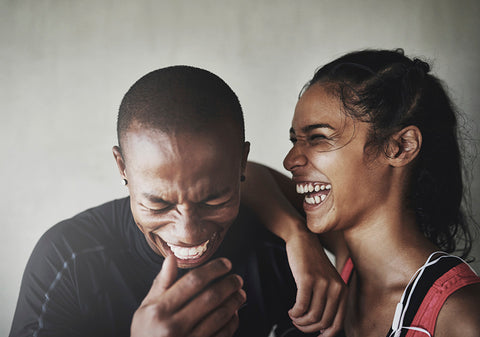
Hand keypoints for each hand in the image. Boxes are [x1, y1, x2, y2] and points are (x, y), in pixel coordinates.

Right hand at [131, 255, 246, 336]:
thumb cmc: (145, 334)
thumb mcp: (145, 309)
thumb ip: (161, 283)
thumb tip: (171, 258)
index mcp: (159, 310)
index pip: (193, 282)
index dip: (213, 269)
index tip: (225, 264)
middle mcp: (173, 326)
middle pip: (210, 297)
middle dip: (229, 284)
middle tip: (237, 279)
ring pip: (219, 316)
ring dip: (234, 302)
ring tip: (239, 293)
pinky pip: (222, 335)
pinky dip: (232, 322)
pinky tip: (234, 314)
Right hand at [286, 231, 346, 335]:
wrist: (303, 239)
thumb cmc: (312, 262)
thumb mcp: (326, 280)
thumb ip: (328, 300)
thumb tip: (322, 327)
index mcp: (343, 290)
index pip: (338, 323)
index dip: (326, 335)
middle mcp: (336, 288)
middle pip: (323, 322)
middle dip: (308, 329)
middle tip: (298, 324)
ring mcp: (322, 283)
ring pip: (311, 316)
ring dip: (299, 321)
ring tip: (294, 316)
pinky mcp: (308, 279)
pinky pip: (301, 306)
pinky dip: (295, 313)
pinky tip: (291, 310)